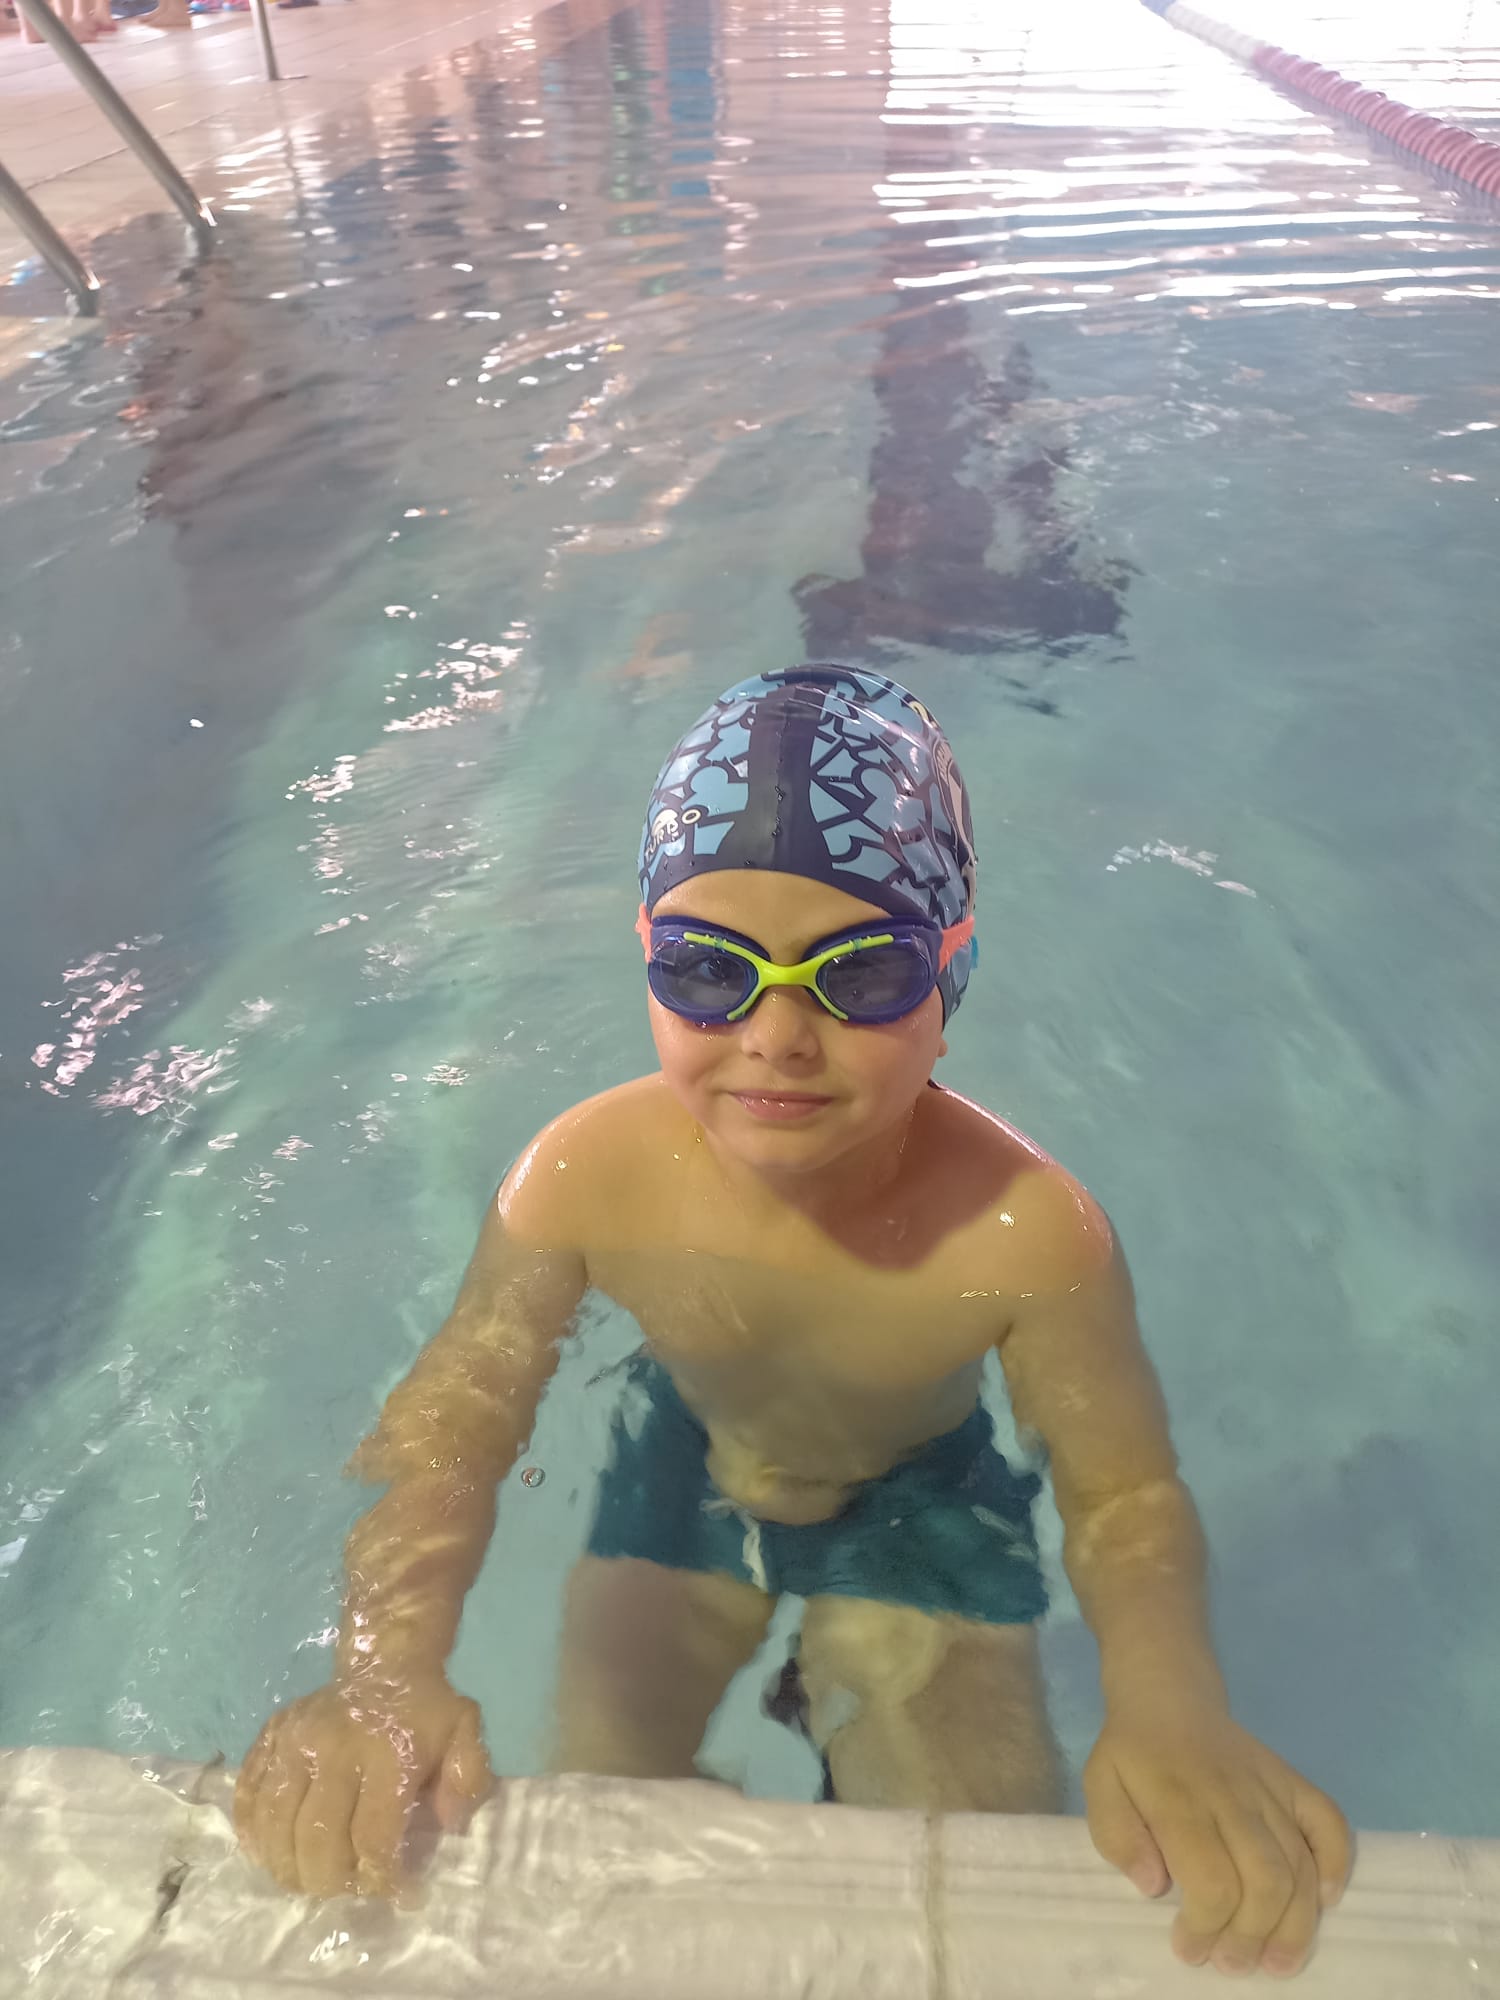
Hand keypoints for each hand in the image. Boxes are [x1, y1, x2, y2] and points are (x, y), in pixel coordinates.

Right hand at [234, 1673, 492, 1898]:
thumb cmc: (426, 1712)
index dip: (379, 1877)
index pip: (372, 1835)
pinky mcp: (270, 1736)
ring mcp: (294, 1740)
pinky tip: (270, 1853)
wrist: (385, 1662)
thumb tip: (447, 1825)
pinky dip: (251, 1834)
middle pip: (316, 1838)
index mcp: (387, 1751)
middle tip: (344, 1889)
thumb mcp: (464, 1734)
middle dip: (328, 1881)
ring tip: (308, 1880)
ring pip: (274, 1824)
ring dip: (288, 1867)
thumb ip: (466, 1778)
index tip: (392, 1892)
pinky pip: (247, 1795)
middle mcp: (334, 1746)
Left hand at [1084, 1700, 1350, 1977]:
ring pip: (1300, 1864)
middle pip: (1266, 1880)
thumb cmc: (1133, 1754)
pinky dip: (1334, 1863)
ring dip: (1295, 1924)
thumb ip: (1118, 1837)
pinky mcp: (1293, 1782)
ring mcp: (1270, 1788)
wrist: (1169, 1698)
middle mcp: (1233, 1796)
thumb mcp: (1100, 1786)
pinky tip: (1323, 1902)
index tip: (1190, 1950)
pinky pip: (1329, 1821)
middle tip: (1232, 1964)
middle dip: (1254, 1935)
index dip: (1207, 1927)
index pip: (1211, 1879)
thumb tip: (1153, 1885)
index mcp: (1180, 1799)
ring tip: (1277, 1962)